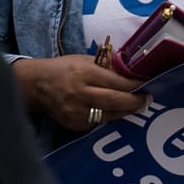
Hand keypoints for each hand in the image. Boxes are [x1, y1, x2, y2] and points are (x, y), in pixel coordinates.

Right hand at [13, 55, 149, 131]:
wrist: (36, 85)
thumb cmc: (64, 68)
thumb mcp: (85, 60)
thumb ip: (107, 66)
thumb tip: (131, 69)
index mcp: (85, 72)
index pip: (116, 81)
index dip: (134, 84)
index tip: (147, 83)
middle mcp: (80, 93)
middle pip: (114, 100)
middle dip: (135, 101)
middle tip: (147, 99)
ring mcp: (75, 111)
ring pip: (108, 115)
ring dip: (126, 111)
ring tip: (138, 106)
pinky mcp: (72, 124)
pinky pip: (97, 122)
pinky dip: (110, 116)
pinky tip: (118, 111)